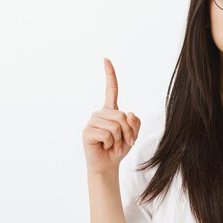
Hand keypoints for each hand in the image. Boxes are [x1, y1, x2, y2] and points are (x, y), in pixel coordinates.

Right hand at [82, 57, 141, 175]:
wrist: (107, 164)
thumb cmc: (119, 148)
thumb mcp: (133, 135)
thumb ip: (135, 123)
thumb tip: (128, 113)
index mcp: (111, 110)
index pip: (111, 89)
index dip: (109, 74)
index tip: (106, 59)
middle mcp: (100, 113)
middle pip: (122, 115)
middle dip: (127, 132)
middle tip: (123, 142)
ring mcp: (92, 121)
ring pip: (116, 125)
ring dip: (119, 139)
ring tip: (112, 144)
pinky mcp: (87, 131)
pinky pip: (108, 134)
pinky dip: (111, 143)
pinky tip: (104, 146)